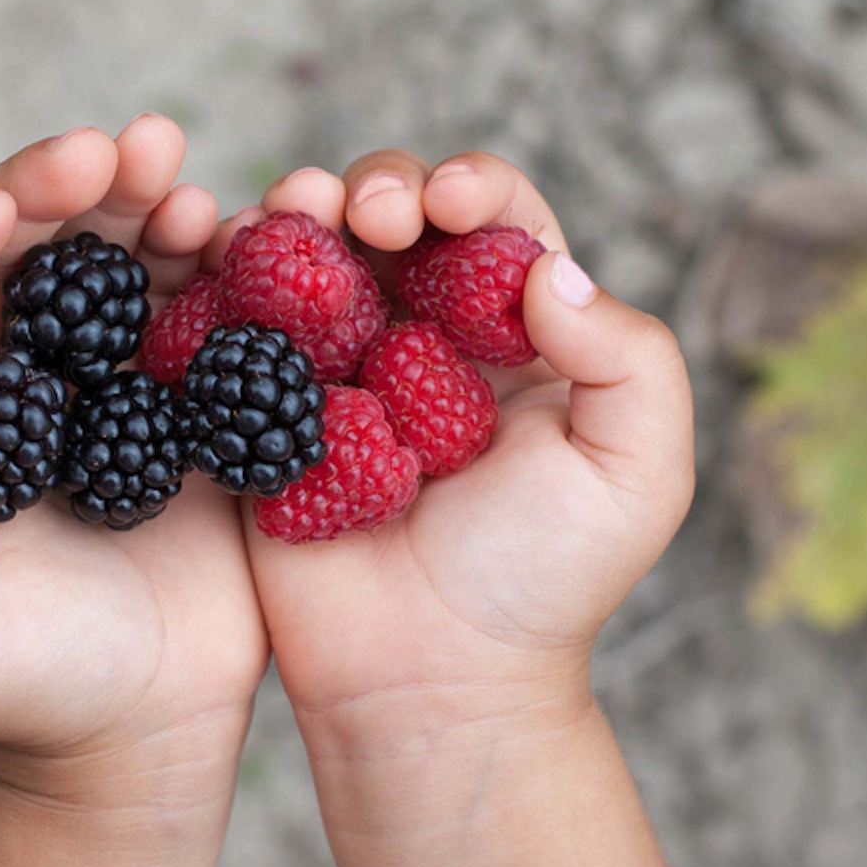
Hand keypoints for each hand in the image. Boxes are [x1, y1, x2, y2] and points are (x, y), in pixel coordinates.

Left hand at [0, 118, 266, 866]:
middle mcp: (0, 381)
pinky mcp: (177, 393)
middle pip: (7, 253)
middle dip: (50, 191)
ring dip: (136, 203)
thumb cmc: (26, 690)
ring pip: (102, 259)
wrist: (143, 719)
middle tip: (113, 151)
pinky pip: (190, 304)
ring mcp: (93, 380)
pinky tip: (239, 232)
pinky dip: (212, 261)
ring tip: (177, 173)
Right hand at [243, 152, 695, 866]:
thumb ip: (630, 359)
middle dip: (378, 188)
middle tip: (372, 215)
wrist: (429, 678)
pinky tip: (229, 259)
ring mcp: (338, 372)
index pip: (496, 223)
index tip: (451, 203)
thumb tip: (549, 269)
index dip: (472, 188)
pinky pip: (241, 326)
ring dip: (298, 213)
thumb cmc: (540, 583)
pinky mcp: (266, 413)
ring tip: (293, 212)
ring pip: (311, 256)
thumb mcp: (637, 473)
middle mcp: (424, 337)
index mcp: (515, 338)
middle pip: (393, 219)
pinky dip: (231, 278)